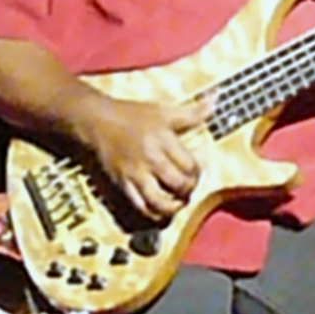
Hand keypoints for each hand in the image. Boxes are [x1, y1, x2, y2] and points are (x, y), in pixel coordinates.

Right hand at [84, 94, 211, 221]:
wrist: (97, 120)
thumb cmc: (132, 115)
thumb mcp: (164, 111)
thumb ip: (193, 112)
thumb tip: (216, 99)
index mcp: (163, 140)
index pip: (190, 165)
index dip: (197, 171)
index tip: (194, 169)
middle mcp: (150, 159)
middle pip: (179, 185)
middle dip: (189, 190)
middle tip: (188, 186)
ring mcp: (135, 174)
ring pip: (159, 202)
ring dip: (173, 207)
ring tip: (177, 201)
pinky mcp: (122, 184)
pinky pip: (140, 206)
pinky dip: (154, 214)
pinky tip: (161, 210)